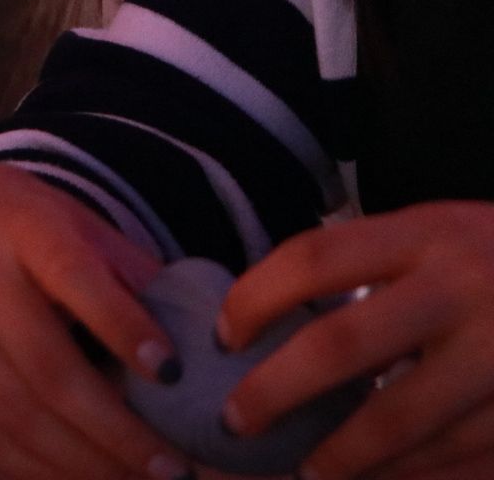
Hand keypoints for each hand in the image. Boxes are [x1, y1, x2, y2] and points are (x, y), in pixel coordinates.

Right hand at [0, 164, 189, 479]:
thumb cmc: (36, 230)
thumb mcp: (87, 230)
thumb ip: (136, 281)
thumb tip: (201, 352)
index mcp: (23, 229)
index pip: (73, 276)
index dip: (121, 326)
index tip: (173, 374)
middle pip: (44, 366)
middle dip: (116, 429)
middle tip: (173, 467)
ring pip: (12, 411)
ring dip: (82, 461)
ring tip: (136, 479)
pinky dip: (33, 467)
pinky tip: (79, 477)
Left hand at [219, 202, 493, 478]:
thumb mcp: (442, 236)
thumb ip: (372, 269)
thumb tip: (271, 324)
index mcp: (429, 233)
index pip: (314, 258)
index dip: (255, 298)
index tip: (223, 336)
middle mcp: (465, 289)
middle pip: (344, 345)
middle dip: (276, 389)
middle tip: (237, 421)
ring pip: (401, 420)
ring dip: (343, 455)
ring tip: (308, 469)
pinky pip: (461, 458)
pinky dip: (413, 475)